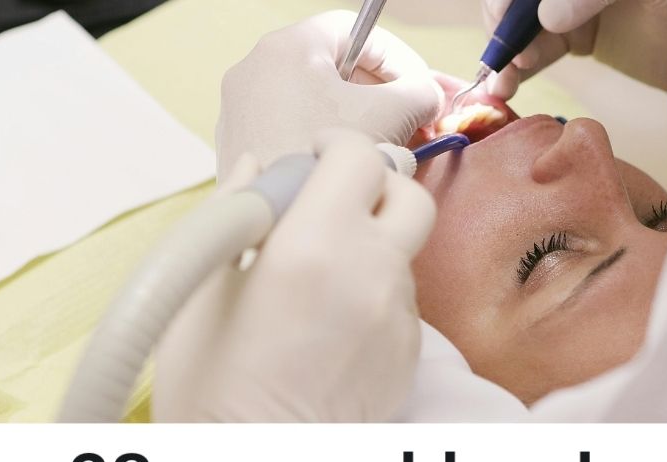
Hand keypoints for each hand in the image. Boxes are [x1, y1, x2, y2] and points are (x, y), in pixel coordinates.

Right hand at [153, 129, 435, 420]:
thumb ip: (234, 214)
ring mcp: (399, 317)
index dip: (333, 146)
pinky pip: (401, 301)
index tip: (308, 156)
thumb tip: (254, 166)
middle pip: (407, 194)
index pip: (357, 157)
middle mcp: (372, 274)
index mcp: (315, 247)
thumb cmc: (212, 389)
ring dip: (370, 242)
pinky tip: (329, 322)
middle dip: (372, 184)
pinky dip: (373, 292)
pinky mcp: (409, 355)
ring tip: (316, 277)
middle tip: (328, 201)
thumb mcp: (201, 293)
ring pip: (403, 250)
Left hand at [215, 11, 441, 180]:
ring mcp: (240, 107)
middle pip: (333, 64)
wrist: (273, 226)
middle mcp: (254, 69)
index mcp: (288, 47)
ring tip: (384, 148)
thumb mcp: (390, 117)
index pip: (357, 29)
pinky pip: (290, 126)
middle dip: (379, 92)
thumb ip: (419, 93)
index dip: (399, 57)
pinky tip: (347, 167)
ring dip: (353, 117)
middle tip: (411, 120)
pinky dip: (322, 137)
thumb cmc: (323, 164)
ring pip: (312, 99)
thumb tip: (429, 95)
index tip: (421, 88)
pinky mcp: (237, 143)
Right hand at [482, 0, 666, 96]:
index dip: (512, 0)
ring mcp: (579, 2)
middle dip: (508, 23)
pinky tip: (507, 84)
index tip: (507, 20)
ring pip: (526, 21)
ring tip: (504, 82)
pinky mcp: (583, 34)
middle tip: (510, 56)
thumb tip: (549, 17)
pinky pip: (541, 45)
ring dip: (508, 49)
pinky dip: (520, 65)